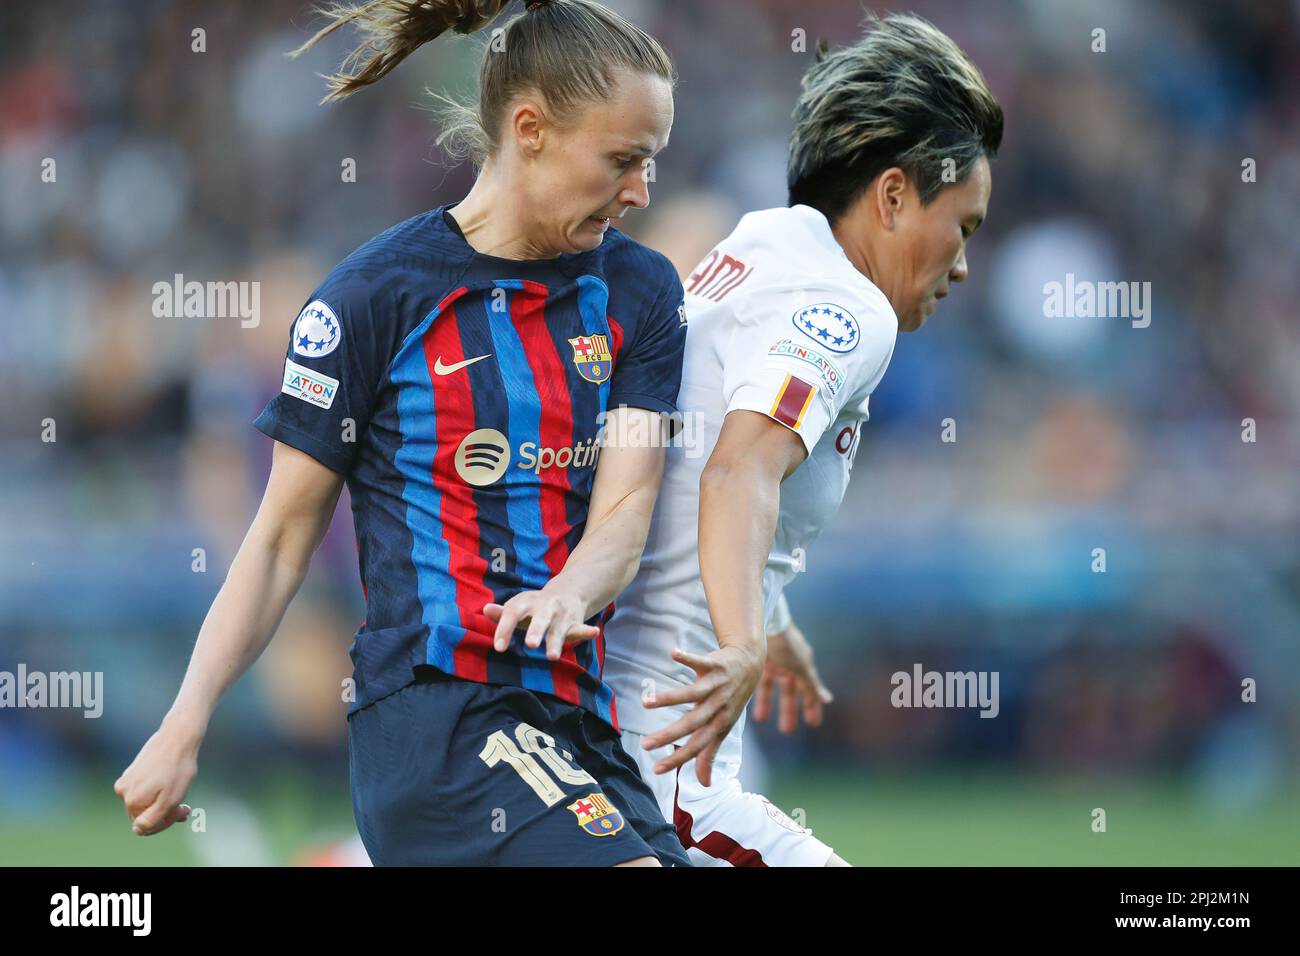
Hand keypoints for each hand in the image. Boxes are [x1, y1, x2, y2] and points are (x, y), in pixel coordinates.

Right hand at [113, 720, 199, 835]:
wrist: (177, 737)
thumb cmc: (177, 769)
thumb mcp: (170, 800)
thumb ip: (152, 820)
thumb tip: (138, 830)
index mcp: (131, 801)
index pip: (145, 827)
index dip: (166, 822)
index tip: (182, 810)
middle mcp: (123, 792)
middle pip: (144, 815)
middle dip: (165, 812)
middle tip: (185, 805)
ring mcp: (127, 780)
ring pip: (146, 802)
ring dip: (163, 801)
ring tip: (179, 789)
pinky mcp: (132, 771)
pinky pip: (145, 789)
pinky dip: (159, 790)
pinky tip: (172, 781)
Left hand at [484, 586, 599, 660]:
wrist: (566, 592)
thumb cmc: (533, 607)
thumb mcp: (518, 607)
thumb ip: (502, 613)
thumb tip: (486, 609)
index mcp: (526, 602)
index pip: (513, 614)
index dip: (505, 630)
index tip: (499, 648)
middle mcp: (544, 606)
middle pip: (540, 619)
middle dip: (536, 630)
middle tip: (530, 644)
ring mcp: (560, 614)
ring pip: (559, 629)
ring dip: (556, 641)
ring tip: (552, 656)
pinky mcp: (574, 622)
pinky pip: (580, 627)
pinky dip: (586, 631)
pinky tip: (593, 632)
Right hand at [641, 644, 764, 786]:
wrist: (750, 665)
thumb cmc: (732, 700)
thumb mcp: (723, 727)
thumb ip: (710, 754)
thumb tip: (705, 784)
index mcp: (718, 724)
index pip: (697, 745)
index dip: (678, 759)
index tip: (655, 770)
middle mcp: (718, 706)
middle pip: (692, 722)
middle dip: (669, 735)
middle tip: (646, 744)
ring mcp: (716, 685)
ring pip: (692, 693)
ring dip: (669, 698)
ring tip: (646, 702)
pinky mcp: (714, 664)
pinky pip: (700, 661)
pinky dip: (687, 657)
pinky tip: (672, 653)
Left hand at [752, 623, 832, 732]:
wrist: (765, 622)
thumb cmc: (786, 643)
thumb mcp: (802, 667)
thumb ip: (813, 685)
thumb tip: (828, 700)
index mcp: (803, 666)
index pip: (809, 691)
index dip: (811, 707)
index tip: (813, 724)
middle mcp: (789, 664)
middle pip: (790, 692)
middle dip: (789, 710)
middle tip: (787, 731)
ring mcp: (773, 661)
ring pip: (771, 687)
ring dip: (767, 703)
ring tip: (761, 719)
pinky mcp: (757, 659)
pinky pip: (758, 679)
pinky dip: (756, 691)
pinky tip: (749, 698)